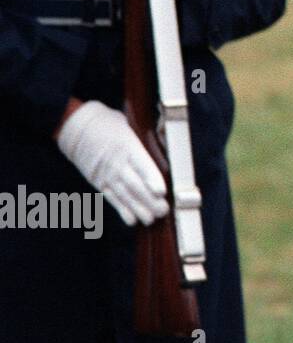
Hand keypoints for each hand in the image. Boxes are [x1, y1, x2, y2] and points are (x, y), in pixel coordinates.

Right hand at [55, 101, 169, 226]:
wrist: (76, 127)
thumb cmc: (108, 123)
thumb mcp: (129, 124)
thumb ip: (145, 136)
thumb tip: (167, 141)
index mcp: (127, 146)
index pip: (141, 165)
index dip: (151, 179)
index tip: (161, 191)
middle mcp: (116, 163)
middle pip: (134, 184)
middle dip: (149, 200)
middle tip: (162, 211)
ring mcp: (106, 174)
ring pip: (124, 194)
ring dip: (138, 208)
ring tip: (151, 219)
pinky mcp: (98, 182)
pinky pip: (111, 198)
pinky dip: (122, 209)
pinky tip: (131, 220)